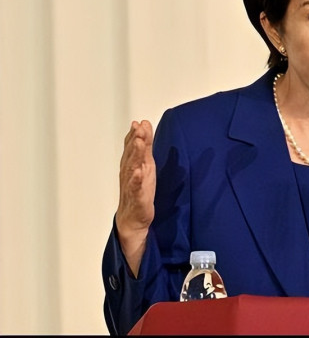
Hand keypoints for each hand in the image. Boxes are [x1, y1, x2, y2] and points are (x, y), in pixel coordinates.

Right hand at [116, 120, 155, 276]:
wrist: (132, 219)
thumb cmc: (139, 190)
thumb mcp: (145, 165)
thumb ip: (144, 145)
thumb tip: (143, 124)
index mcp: (132, 165)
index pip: (132, 147)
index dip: (135, 135)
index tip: (139, 123)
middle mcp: (130, 174)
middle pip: (132, 155)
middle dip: (135, 140)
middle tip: (139, 128)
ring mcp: (132, 186)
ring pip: (132, 168)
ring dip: (135, 155)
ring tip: (139, 143)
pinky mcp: (138, 199)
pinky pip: (136, 188)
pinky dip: (136, 180)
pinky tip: (138, 172)